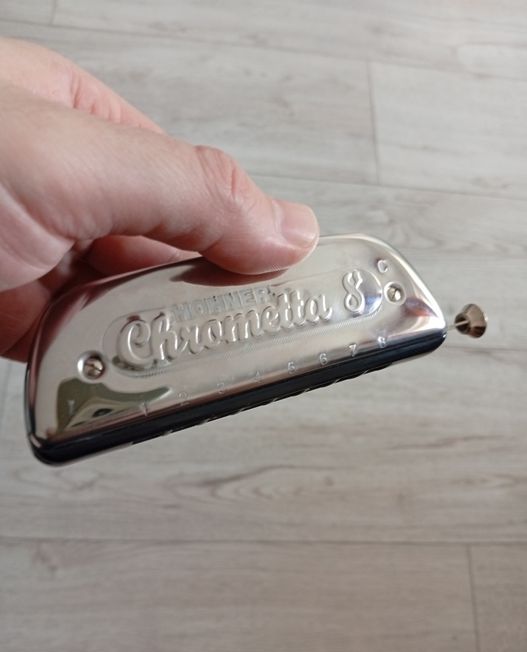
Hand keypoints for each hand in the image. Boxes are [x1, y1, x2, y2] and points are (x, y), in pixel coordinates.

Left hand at [0, 38, 318, 360]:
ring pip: (121, 309)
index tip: (280, 276)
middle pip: (161, 253)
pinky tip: (108, 372)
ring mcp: (38, 259)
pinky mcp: (16, 317)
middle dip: (186, 296)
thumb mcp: (70, 159)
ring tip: (158, 357)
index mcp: (84, 127)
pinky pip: (75, 349)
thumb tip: (288, 228)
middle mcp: (65, 193)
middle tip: (218, 330)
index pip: (190, 184)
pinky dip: (94, 369)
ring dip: (139, 338)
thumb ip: (187, 190)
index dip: (237, 231)